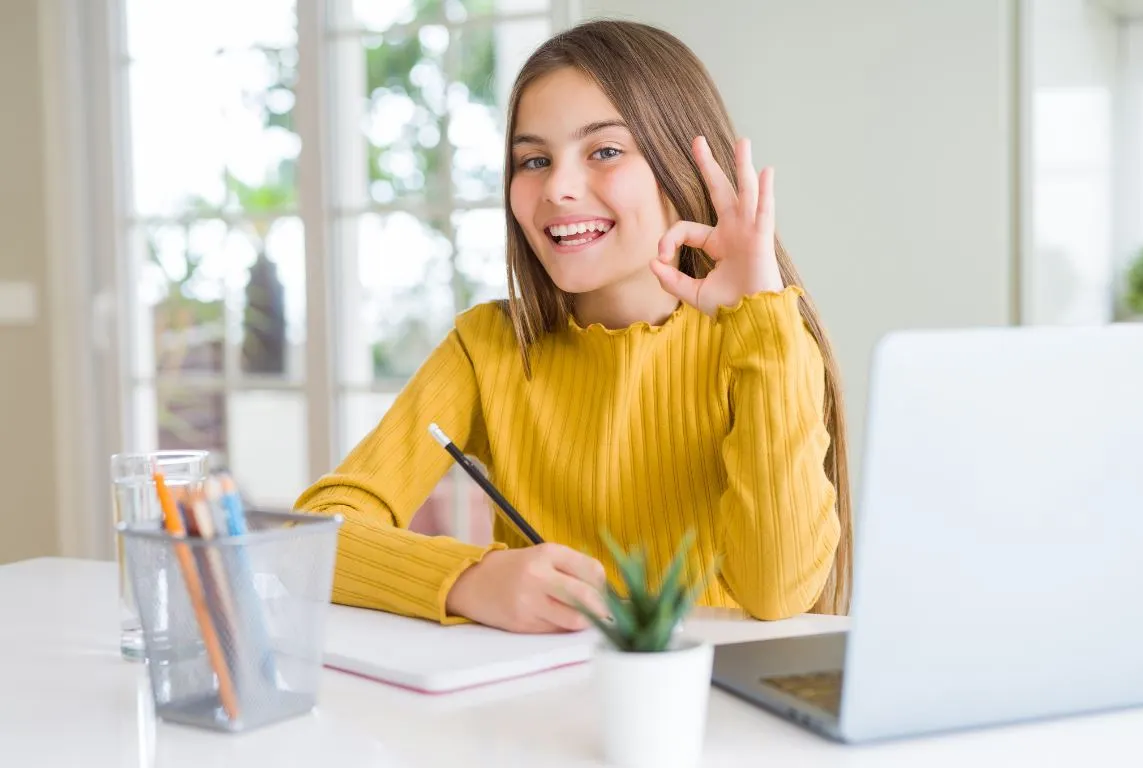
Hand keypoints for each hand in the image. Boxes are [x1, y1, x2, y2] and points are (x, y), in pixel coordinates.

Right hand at [445, 544, 608, 632]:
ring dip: (586, 621)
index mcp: (548, 552)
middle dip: (603, 608)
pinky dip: (564, 627)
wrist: (472, 581)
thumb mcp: (543, 556)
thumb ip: (573, 569)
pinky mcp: (522, 622)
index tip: (604, 592)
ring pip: (575, 619)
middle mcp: (538, 574)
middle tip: (607, 612)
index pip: (593, 570)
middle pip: (588, 596)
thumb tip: (608, 594)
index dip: (604, 585)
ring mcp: (529, 600)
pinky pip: (556, 629)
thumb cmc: (516, 568)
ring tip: (585, 617)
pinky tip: (559, 619)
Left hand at [650, 136, 783, 314]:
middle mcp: (734, 231)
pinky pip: (764, 211)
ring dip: (742, 166)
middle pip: (719, 191)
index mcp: (718, 243)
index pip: (686, 228)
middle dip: (708, 166)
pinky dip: (765, 192)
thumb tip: (653, 262)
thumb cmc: (728, 308)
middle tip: (697, 141)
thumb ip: (671, 280)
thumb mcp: (693, 293)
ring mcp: (749, 232)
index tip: (661, 258)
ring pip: (744, 192)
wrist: (751, 320)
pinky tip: (765, 172)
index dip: (669, 239)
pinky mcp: (762, 239)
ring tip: (742, 141)